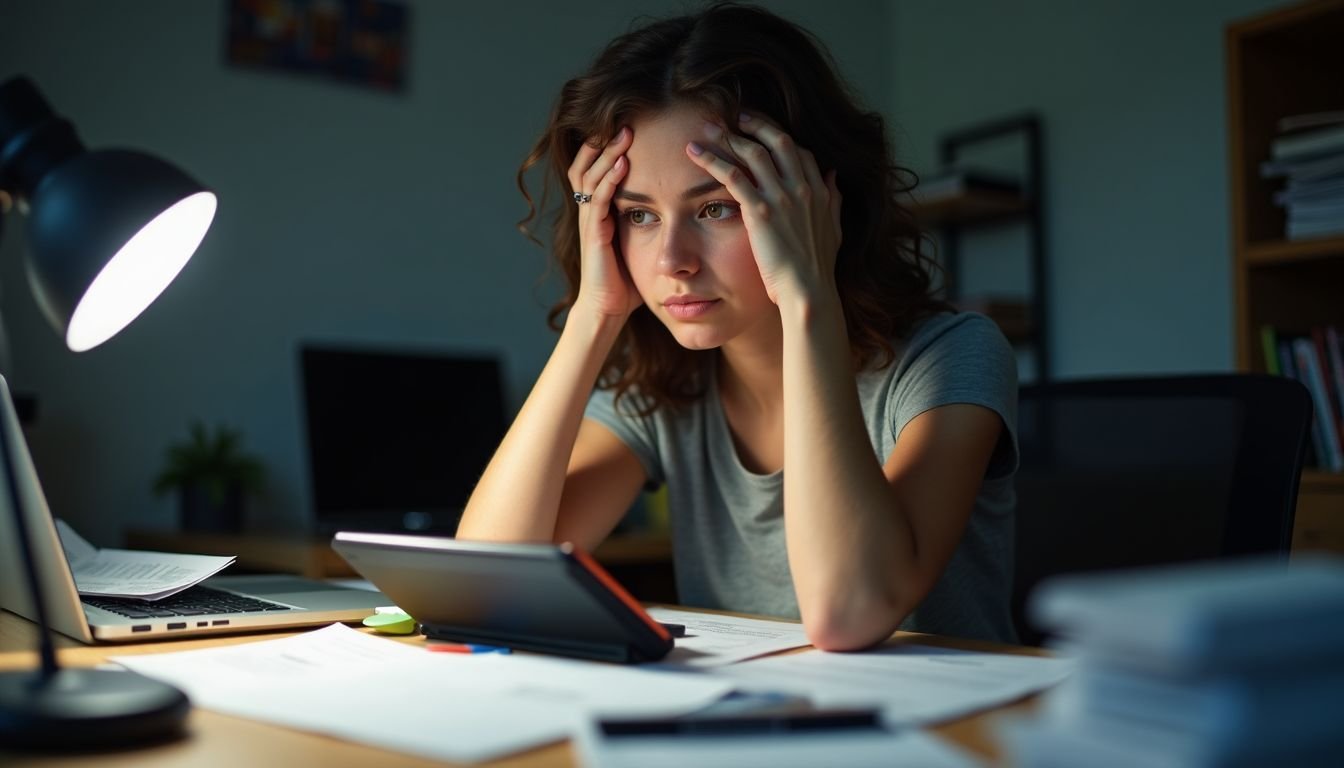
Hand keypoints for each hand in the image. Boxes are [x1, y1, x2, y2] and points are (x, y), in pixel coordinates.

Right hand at [567, 126, 641, 320]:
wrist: (607, 310)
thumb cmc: (626, 281)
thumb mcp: (639, 245)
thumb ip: (650, 224)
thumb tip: (679, 209)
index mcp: (599, 212)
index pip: (596, 170)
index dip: (607, 149)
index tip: (630, 128)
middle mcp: (590, 213)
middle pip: (587, 165)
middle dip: (604, 142)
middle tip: (626, 121)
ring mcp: (589, 222)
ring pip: (590, 177)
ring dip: (607, 154)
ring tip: (624, 134)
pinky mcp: (593, 235)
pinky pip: (597, 200)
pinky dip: (609, 180)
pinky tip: (623, 164)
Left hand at [687, 114, 842, 306]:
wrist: (808, 292)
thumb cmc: (817, 269)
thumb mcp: (834, 229)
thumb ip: (833, 199)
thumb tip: (833, 175)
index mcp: (820, 191)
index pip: (799, 151)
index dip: (778, 135)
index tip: (762, 128)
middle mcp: (802, 187)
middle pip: (778, 140)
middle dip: (755, 124)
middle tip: (736, 116)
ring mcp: (782, 197)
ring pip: (752, 153)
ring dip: (728, 136)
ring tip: (708, 128)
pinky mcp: (760, 211)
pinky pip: (732, 175)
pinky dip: (712, 159)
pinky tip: (695, 152)